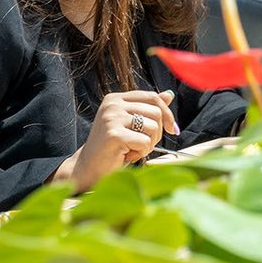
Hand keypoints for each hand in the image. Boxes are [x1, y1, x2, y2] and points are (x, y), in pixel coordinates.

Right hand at [61, 90, 177, 189]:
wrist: (89, 168)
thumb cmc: (113, 147)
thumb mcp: (132, 124)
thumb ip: (148, 108)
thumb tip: (169, 94)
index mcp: (116, 98)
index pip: (153, 97)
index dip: (167, 114)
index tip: (172, 129)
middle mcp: (112, 104)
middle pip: (156, 112)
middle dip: (157, 133)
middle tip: (141, 144)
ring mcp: (112, 118)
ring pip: (153, 127)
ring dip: (148, 144)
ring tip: (131, 149)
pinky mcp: (114, 134)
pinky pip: (145, 142)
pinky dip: (140, 152)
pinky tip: (125, 155)